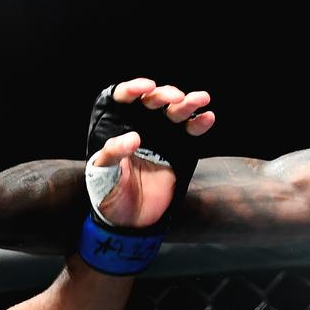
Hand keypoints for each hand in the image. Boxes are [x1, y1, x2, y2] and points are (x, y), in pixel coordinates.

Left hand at [78, 78, 213, 274]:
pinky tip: (207, 117)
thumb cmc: (108, 194)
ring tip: (200, 99)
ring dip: (188, 103)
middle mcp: (140, 126)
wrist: (129, 220)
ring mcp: (161, 138)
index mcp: (116, 127)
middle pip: (153, 101)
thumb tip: (133, 138)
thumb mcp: (102, 175)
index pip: (123, 98)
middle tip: (174, 99)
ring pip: (175, 112)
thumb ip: (112, 154)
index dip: (134, 88)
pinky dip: (199, 124)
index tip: (146, 88)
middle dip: (165, 95)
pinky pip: (190, 133)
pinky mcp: (178, 151)